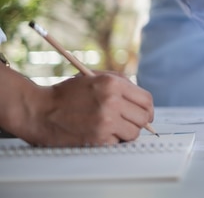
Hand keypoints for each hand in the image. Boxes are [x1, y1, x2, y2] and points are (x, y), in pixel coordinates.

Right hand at [27, 72, 153, 145]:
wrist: (40, 111)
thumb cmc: (67, 94)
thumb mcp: (95, 77)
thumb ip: (121, 83)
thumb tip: (142, 99)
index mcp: (113, 84)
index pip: (146, 100)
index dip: (148, 108)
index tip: (145, 113)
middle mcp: (112, 102)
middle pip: (144, 118)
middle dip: (140, 121)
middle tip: (131, 122)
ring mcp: (105, 121)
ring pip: (134, 133)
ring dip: (127, 132)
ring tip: (114, 127)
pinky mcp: (98, 139)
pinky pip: (117, 142)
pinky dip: (112, 140)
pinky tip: (100, 132)